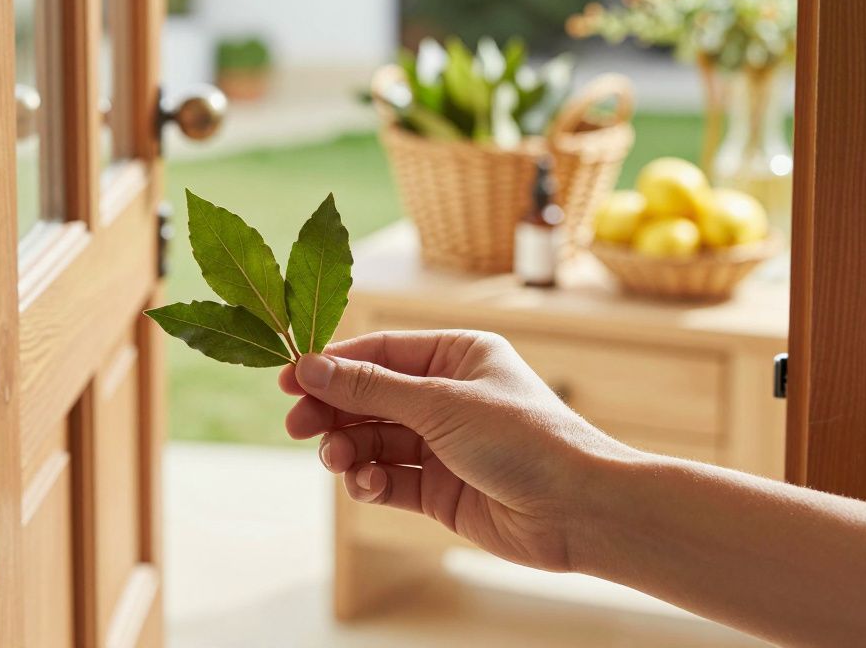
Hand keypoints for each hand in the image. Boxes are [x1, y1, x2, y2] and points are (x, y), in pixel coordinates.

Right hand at [279, 330, 635, 571]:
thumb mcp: (440, 403)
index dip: (332, 366)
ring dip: (348, 449)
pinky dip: (370, 481)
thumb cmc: (523, 438)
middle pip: (369, 398)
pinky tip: (367, 484)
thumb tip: (309, 366)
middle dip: (333, 411)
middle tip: (299, 426)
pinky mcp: (439, 489)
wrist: (577, 510)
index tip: (288, 379)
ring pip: (373, 440)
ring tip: (338, 460)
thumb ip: (370, 388)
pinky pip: (388, 478)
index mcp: (456, 356)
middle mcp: (447, 396)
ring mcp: (442, 444)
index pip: (379, 353)